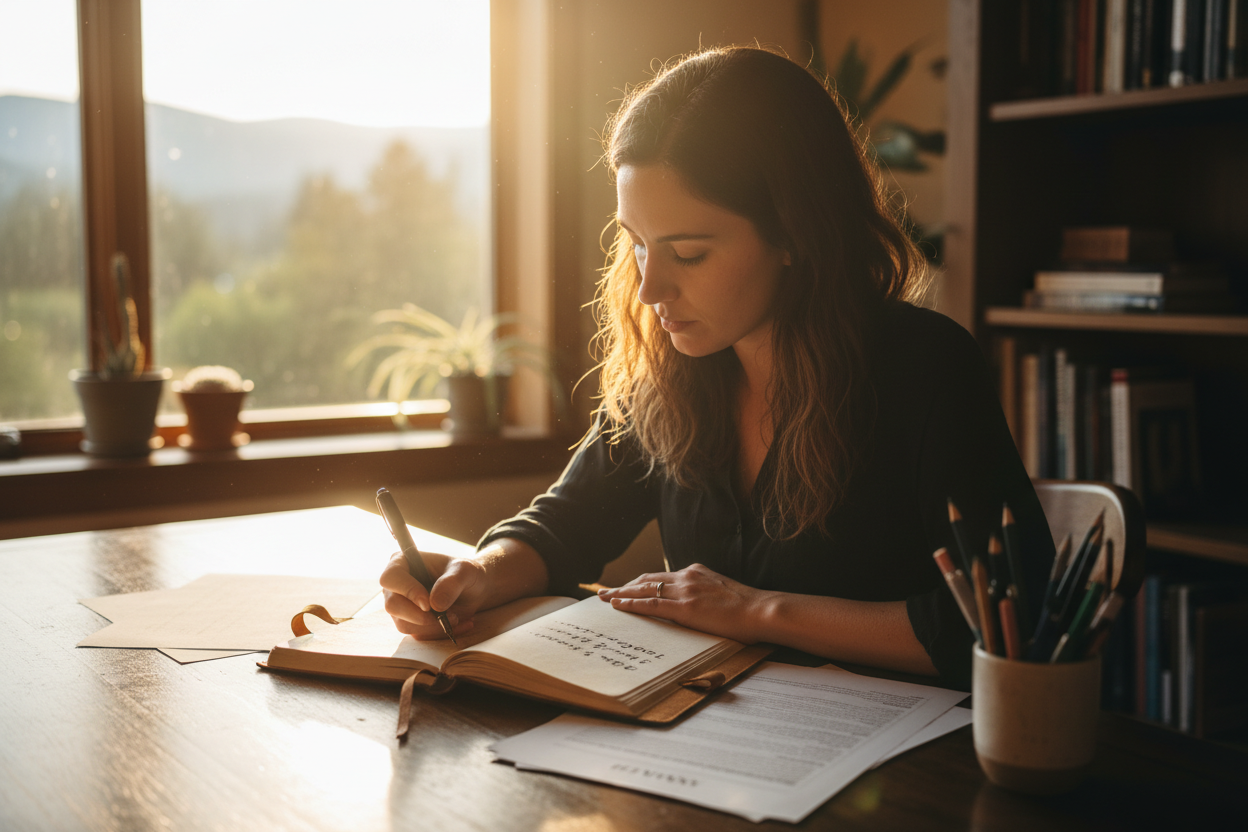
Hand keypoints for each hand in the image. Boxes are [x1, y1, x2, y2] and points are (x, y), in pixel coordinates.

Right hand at [380, 552, 486, 639]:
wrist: (473, 590)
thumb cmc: (465, 573)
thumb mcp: (465, 571)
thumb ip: (451, 583)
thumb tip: (434, 605)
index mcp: (402, 562)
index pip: (390, 578)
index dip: (407, 591)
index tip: (428, 604)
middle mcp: (396, 585)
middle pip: (392, 605)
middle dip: (420, 616)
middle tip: (447, 615)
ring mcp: (400, 605)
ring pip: (404, 624)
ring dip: (433, 626)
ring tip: (456, 617)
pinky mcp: (409, 622)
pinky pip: (417, 634)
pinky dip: (438, 633)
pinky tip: (457, 623)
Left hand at [595, 563, 774, 643]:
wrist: (760, 610)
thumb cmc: (747, 609)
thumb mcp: (721, 593)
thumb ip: (704, 594)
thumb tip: (696, 606)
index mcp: (695, 572)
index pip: (660, 576)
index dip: (640, 582)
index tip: (627, 586)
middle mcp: (686, 576)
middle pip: (646, 579)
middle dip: (624, 585)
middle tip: (606, 591)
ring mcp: (684, 591)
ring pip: (644, 589)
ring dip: (621, 593)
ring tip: (604, 598)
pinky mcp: (684, 607)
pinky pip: (650, 604)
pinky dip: (631, 604)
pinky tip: (617, 605)